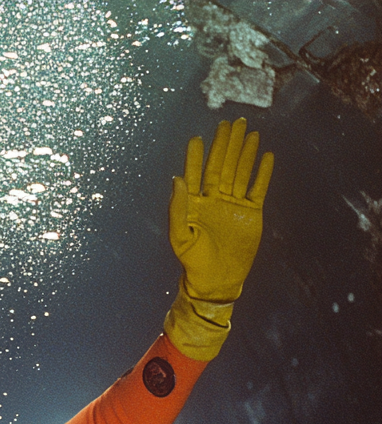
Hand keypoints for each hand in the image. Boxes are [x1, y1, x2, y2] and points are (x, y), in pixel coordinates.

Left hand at [169, 117, 273, 301]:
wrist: (217, 281)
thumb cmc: (193, 262)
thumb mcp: (181, 236)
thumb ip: (178, 208)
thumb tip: (176, 179)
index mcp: (195, 205)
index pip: (196, 175)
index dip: (196, 157)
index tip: (197, 138)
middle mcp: (214, 201)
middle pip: (221, 166)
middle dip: (225, 145)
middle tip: (229, 123)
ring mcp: (233, 206)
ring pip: (240, 172)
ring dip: (244, 152)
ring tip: (248, 131)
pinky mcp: (251, 213)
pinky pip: (258, 188)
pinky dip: (262, 172)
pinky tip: (266, 155)